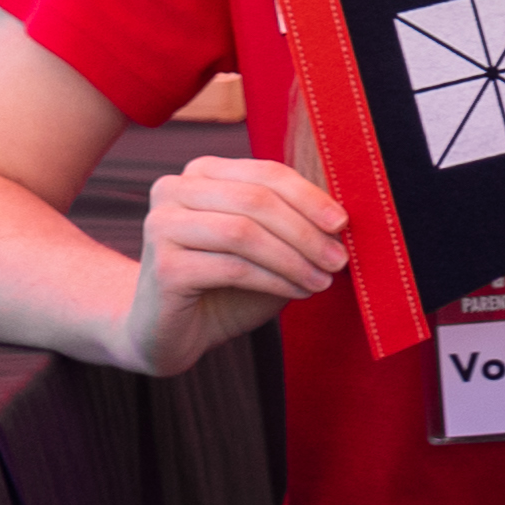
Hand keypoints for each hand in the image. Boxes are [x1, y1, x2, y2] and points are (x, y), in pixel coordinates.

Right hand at [127, 152, 340, 374]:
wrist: (174, 332)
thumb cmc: (228, 284)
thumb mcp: (270, 245)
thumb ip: (296, 223)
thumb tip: (342, 217)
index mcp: (203, 173)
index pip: (266, 172)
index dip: (310, 197)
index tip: (343, 223)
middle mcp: (174, 190)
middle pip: (256, 199)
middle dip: (306, 231)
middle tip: (339, 259)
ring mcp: (161, 225)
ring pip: (244, 233)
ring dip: (294, 258)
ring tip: (322, 280)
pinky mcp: (162, 266)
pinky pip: (232, 267)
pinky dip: (274, 280)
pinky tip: (297, 292)